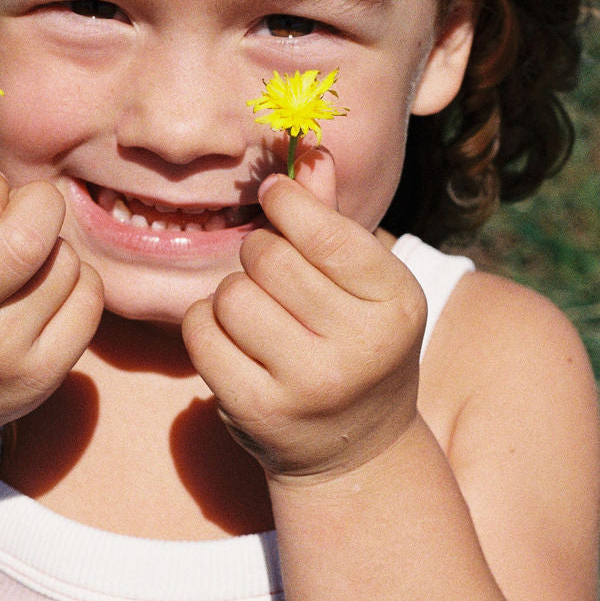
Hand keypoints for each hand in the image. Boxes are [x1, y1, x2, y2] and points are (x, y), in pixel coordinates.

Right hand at [0, 123, 103, 440]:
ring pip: (65, 264)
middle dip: (40, 205)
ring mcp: (2, 353)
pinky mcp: (42, 375)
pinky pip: (89, 302)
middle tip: (28, 212)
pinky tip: (48, 290)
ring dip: (56, 247)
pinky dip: (78, 282)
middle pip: (30, 236)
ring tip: (27, 261)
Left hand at [182, 149, 426, 481]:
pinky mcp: (256, 410)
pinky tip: (231, 338)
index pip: (325, 231)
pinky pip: (202, 334)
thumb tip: (311, 152)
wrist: (353, 449)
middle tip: (272, 272)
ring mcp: (307, 385)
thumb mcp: (365, 285)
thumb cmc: (354, 341)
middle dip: (260, 254)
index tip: (273, 197)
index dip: (287, 203)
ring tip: (257, 312)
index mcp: (397, 303)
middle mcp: (360, 347)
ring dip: (233, 293)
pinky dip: (206, 325)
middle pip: (269, 258)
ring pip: (232, 295)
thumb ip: (333, 219)